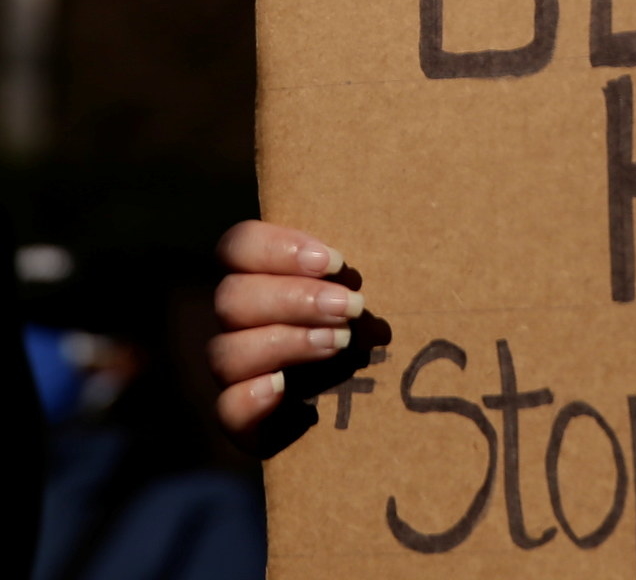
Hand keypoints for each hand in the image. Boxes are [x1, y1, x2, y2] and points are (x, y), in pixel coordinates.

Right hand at [210, 219, 365, 447]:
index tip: (333, 261)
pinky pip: (227, 410)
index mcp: (261, 276)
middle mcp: (240, 321)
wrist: (378, 407)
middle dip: (294, 299)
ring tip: (339, 343)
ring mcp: (237, 371)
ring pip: (226, 351)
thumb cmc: (374, 325)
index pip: (238, 246)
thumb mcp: (367, 285)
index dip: (276, 248)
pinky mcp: (246, 421)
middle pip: (232, 298)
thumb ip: (360, 260)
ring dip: (286, 341)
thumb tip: (409, 213)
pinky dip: (251, 397)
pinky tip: (282, 388)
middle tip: (351, 306)